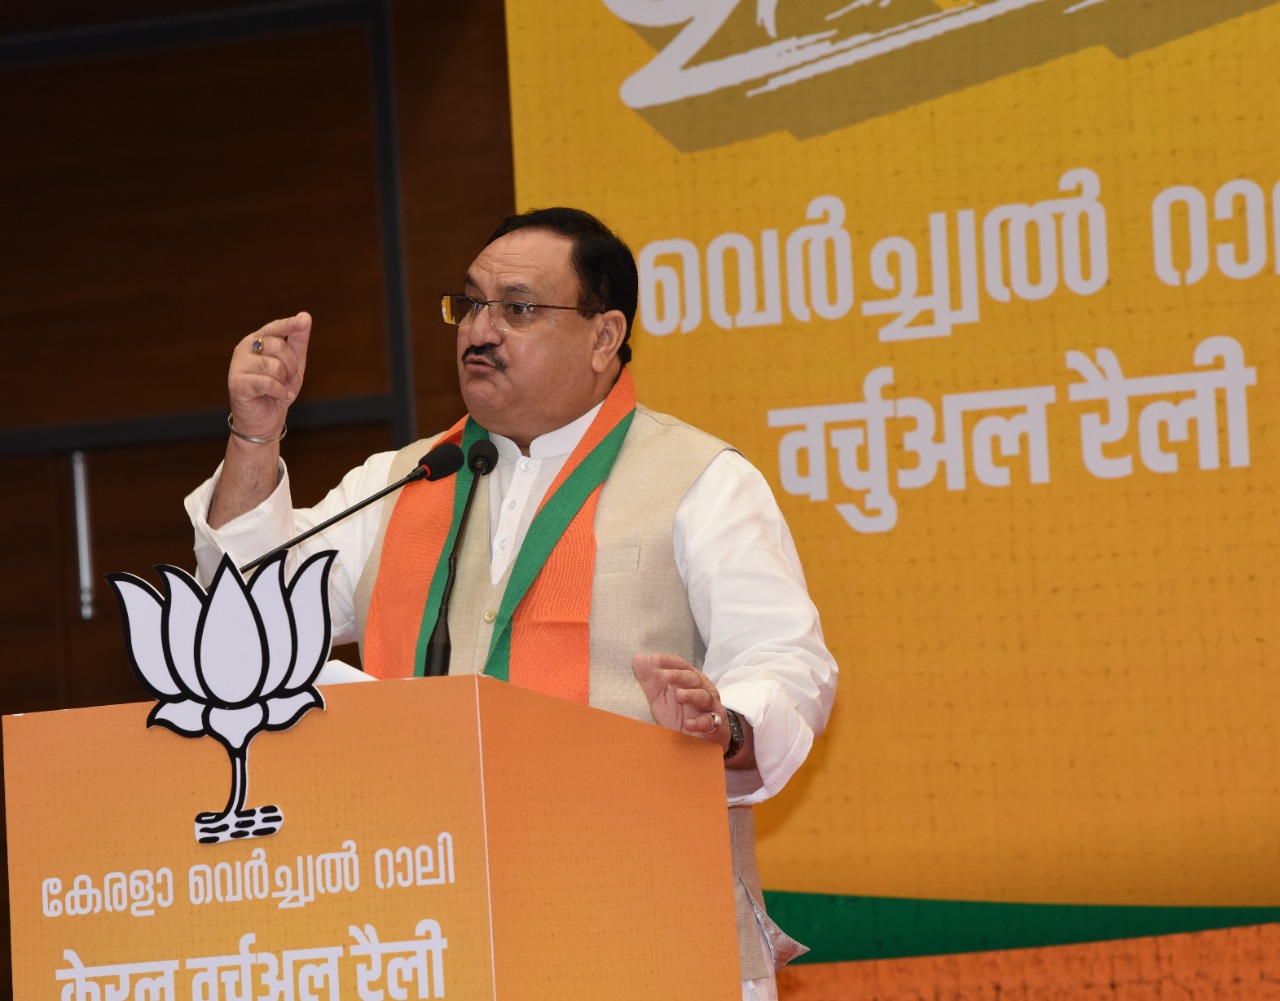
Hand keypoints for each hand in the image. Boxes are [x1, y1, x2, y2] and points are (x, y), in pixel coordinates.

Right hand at [228, 312, 311, 438]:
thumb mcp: (294, 365)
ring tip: (279, 389)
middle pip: (278, 346)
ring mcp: (238, 365)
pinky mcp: (236, 383)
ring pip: (274, 366)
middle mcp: (244, 349)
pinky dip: (278, 392)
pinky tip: (276, 397)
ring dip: (284, 382)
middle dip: (292, 366)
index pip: (274, 328)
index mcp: (257, 341)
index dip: (289, 325)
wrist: (264, 421)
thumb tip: (305, 316)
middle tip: (290, 380)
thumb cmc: (277, 391)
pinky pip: (267, 382)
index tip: (303, 320)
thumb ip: (298, 342)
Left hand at [631, 652, 730, 752]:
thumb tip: (637, 657)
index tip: (654, 659)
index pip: (680, 665)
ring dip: (691, 695)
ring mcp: (710, 705)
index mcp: (689, 679)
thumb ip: (649, 679)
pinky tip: (688, 724)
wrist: (697, 740)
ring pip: (703, 696)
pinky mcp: (716, 724)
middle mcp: (702, 688)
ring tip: (680, 695)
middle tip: (665, 676)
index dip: (668, 661)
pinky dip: (699, 722)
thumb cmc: (679, 714)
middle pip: (692, 678)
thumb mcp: (660, 697)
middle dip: (679, 676)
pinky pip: (709, 721)